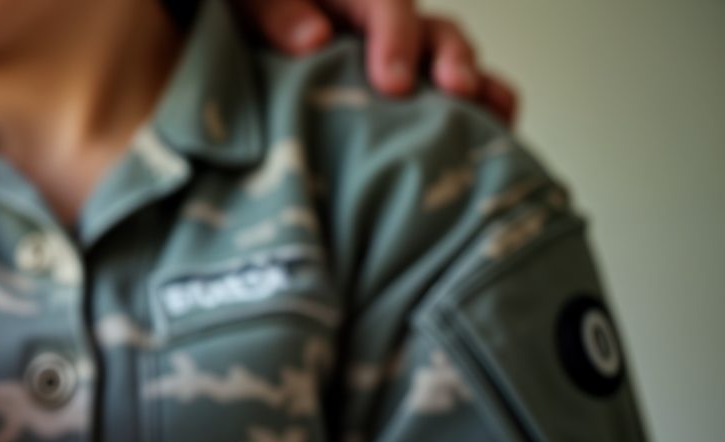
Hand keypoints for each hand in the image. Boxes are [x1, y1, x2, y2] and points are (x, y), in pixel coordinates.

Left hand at [237, 0, 519, 122]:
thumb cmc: (246, 22)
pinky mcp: (406, 94)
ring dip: (476, 87)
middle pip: (433, 32)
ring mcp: (401, 59)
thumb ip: (277, 13)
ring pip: (452, 63)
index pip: (386, 4)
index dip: (396, 40)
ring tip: (491, 115)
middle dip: (450, 60)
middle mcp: (384, 26)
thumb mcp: (251, 4)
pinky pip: (455, 96)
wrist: (240, 52)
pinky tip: (498, 131)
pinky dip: (482, 109)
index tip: (393, 84)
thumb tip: (314, 39)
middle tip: (454, 92)